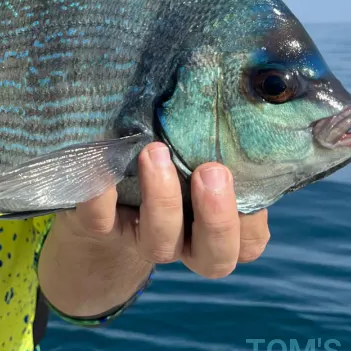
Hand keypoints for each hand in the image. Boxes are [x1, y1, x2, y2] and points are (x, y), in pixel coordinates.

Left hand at [56, 142, 269, 278]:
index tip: (244, 175)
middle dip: (216, 216)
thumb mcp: (199, 157)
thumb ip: (221, 142)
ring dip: (162, 197)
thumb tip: (237, 94)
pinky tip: (104, 157)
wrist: (108, 199)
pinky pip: (100, 220)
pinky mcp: (102, 227)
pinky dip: (101, 194)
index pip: (248, 243)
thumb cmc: (174, 166)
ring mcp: (143, 238)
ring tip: (155, 151)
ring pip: (160, 242)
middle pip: (214, 256)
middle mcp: (185, 243)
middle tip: (210, 170)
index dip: (251, 220)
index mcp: (217, 230)